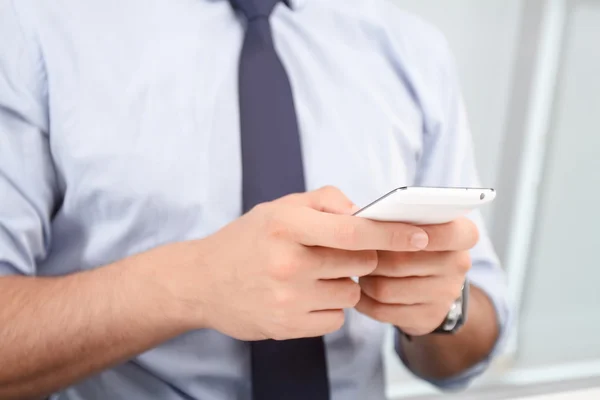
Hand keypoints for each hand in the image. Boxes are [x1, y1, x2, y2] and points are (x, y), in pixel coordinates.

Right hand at [172, 186, 429, 341]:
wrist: (202, 282)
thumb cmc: (246, 240)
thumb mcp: (277, 207)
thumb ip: (323, 201)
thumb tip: (363, 211)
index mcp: (287, 225)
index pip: (354, 230)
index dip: (392, 232)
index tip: (421, 234)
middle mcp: (287, 262)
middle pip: (359, 263)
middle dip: (360, 257)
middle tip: (336, 253)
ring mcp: (287, 298)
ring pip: (350, 293)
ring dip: (342, 283)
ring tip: (313, 275)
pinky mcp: (287, 326)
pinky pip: (334, 318)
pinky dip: (328, 307)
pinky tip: (303, 296)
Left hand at [355, 217, 478, 335]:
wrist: (434, 285)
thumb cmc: (416, 244)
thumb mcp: (417, 226)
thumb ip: (398, 220)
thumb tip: (361, 222)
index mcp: (462, 234)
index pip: (449, 233)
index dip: (419, 234)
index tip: (394, 233)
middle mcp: (458, 265)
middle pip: (399, 262)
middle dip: (369, 259)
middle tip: (354, 253)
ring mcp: (445, 295)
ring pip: (385, 289)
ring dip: (364, 281)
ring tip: (358, 271)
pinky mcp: (427, 318)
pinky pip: (382, 311)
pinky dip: (363, 301)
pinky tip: (360, 292)